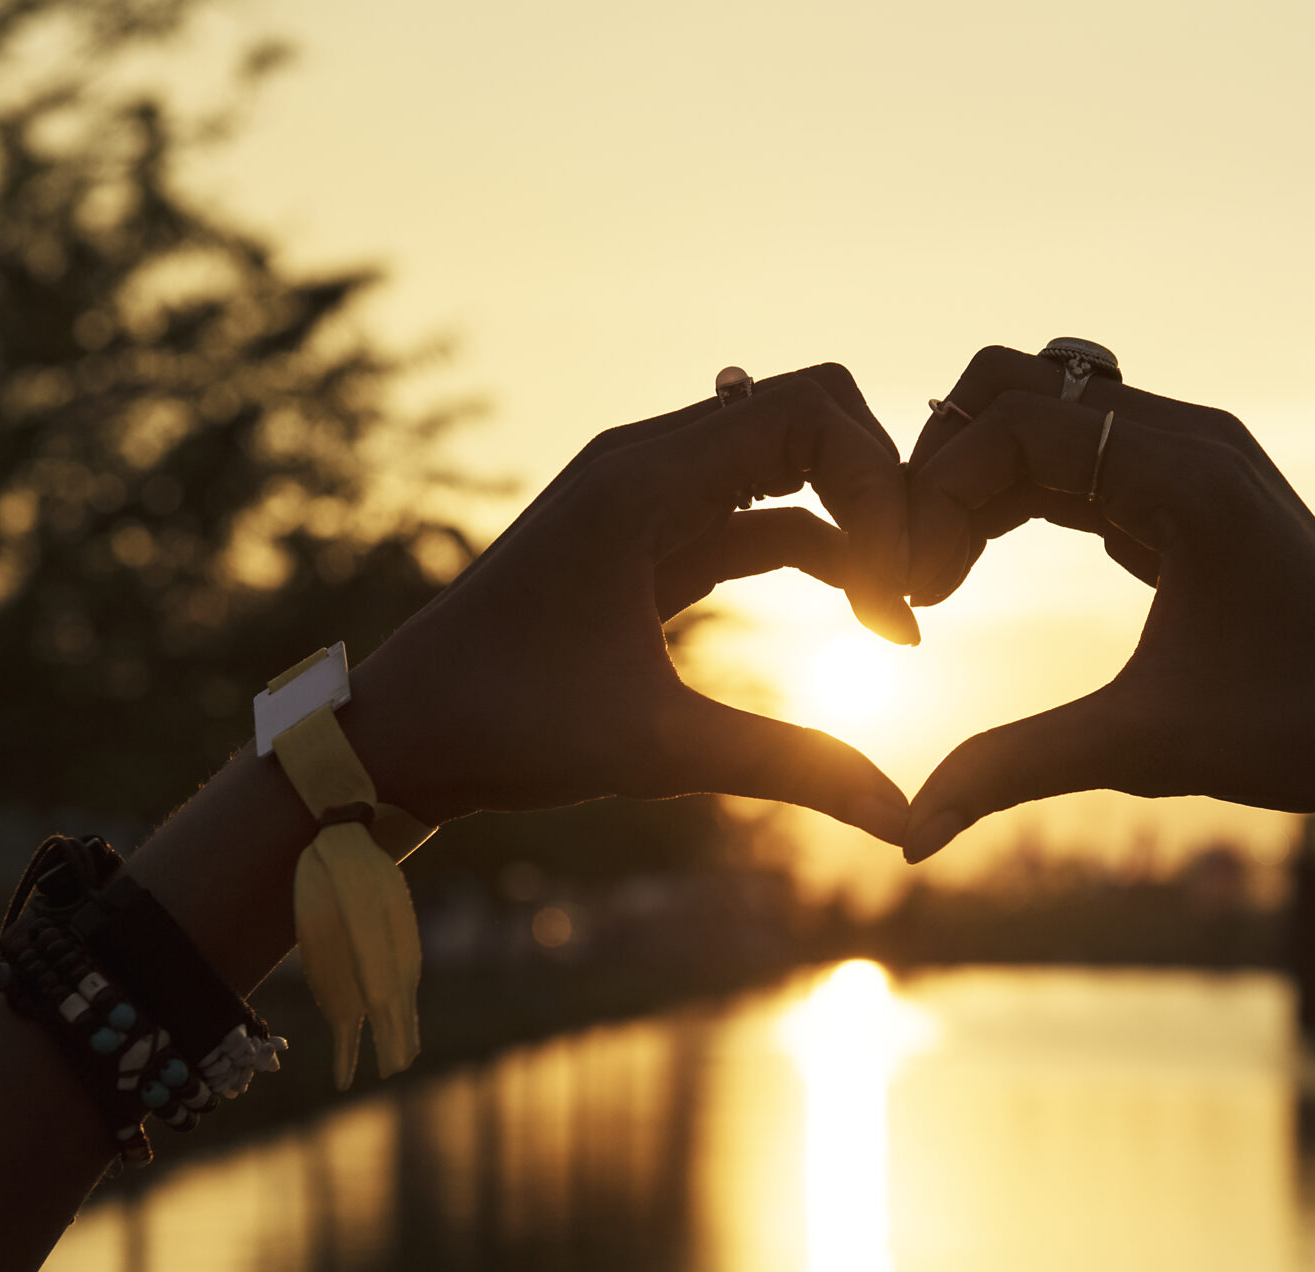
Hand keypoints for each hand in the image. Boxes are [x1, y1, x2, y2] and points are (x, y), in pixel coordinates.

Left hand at [342, 364, 915, 844]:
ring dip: (855, 527)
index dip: (880, 483)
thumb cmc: (505, 729)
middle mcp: (648, 463)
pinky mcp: (649, 540)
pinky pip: (759, 516)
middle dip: (881, 493)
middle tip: (913, 595)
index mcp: (644, 478)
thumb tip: (905, 819)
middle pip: (810, 418)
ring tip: (897, 622)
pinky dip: (819, 551)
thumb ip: (791, 767)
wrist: (401, 736)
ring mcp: (648, 496)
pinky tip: (862, 618)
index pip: (811, 411)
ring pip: (789, 467)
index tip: (898, 592)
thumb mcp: (657, 749)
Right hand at [898, 346, 1314, 946]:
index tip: (910, 592)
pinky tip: (972, 569)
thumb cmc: (1292, 735)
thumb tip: (907, 838)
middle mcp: (1194, 438)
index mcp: (1192, 475)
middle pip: (1017, 388)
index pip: (1019, 425)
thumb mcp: (1140, 749)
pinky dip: (1011, 495)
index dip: (940, 496)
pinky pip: (1072, 454)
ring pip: (1039, 414)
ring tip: (933, 577)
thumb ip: (1012, 771)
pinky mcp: (1186, 486)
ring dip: (972, 480)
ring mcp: (1193, 453)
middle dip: (942, 469)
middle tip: (909, 571)